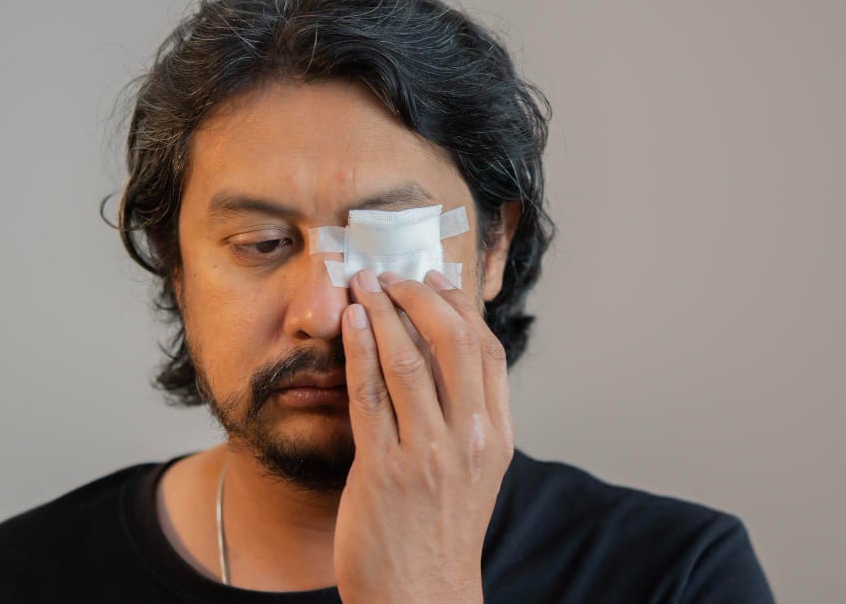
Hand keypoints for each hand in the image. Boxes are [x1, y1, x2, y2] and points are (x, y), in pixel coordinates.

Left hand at [334, 269, 513, 603]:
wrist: (421, 600)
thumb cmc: (440, 535)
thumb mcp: (473, 475)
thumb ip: (465, 420)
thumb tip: (441, 362)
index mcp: (495, 438)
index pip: (487, 352)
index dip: (460, 307)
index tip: (437, 280)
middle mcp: (469, 440)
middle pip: (452, 343)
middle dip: (420, 296)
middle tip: (394, 275)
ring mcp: (427, 454)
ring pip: (408, 359)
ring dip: (383, 311)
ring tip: (363, 284)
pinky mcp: (383, 469)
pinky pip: (370, 392)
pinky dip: (361, 348)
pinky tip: (351, 322)